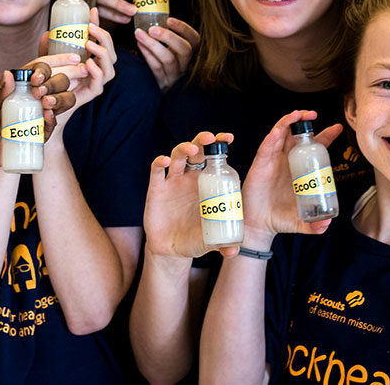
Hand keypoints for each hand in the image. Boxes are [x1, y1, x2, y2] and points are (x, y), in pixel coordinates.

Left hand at [0, 62, 73, 175]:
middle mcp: (32, 97)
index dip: (45, 69)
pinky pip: (52, 126)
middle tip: (40, 93)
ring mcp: (37, 114)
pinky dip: (53, 120)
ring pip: (62, 101)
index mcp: (20, 84)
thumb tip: (8, 74)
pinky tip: (48, 117)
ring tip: (47, 104)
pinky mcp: (38, 133)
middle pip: (58, 83)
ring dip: (60, 100)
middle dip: (55, 84)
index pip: (41, 69)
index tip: (37, 78)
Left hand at [40, 9, 116, 140]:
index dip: (98, 24)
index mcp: (90, 58)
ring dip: (102, 53)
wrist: (43, 110)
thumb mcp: (47, 61)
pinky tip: (89, 64)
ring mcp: (95, 82)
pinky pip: (99, 83)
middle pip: (110, 51)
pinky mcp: (91, 94)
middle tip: (91, 28)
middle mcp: (96, 70)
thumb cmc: (46, 83)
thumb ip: (49, 49)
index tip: (91, 11)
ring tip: (89, 44)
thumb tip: (48, 32)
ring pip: (110, 66)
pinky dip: (97, 72)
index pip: (100, 39)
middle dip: (104, 37)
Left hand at [134, 17, 199, 89]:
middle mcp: (185, 65)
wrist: (157, 91)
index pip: (195, 39)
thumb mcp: (170, 51)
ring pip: (168, 59)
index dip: (183, 29)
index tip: (169, 19)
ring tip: (138, 33)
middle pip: (185, 50)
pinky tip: (139, 44)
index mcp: (189, 54)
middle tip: (152, 29)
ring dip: (152, 44)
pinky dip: (147, 54)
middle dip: (168, 37)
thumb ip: (166, 38)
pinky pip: (156, 67)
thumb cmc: (162, 64)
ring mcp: (174, 75)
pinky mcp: (162, 83)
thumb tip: (153, 16)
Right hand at [144, 131, 237, 259]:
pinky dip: (160, 163)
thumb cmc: (196, 238)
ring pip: (177, 156)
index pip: (214, 157)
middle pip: (196, 150)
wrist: (171, 249)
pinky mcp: (156, 189)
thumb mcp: (211, 241)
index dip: (220, 144)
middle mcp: (190, 178)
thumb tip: (233, 251)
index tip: (229, 137)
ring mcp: (172, 181)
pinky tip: (165, 161)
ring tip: (191, 149)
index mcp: (208, 183)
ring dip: (184, 148)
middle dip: (202, 141)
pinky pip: (157, 171)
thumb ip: (222, 244)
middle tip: (210, 138)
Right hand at [240, 111, 341, 246]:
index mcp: (301, 169)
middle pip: (297, 134)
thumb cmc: (280, 218)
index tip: (337, 128)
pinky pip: (267, 145)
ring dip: (289, 121)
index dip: (325, 136)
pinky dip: (273, 136)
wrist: (259, 225)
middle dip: (305, 120)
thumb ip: (315, 225)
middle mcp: (288, 160)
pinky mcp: (260, 163)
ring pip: (281, 133)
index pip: (314, 147)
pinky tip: (280, 130)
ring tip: (298, 115)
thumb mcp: (302, 222)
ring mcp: (274, 160)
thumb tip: (326, 224)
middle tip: (314, 114)